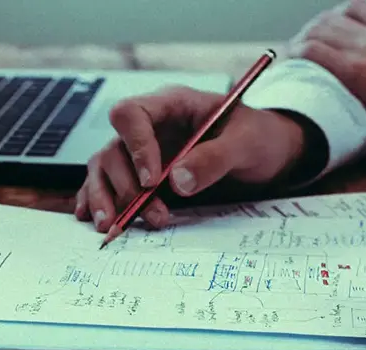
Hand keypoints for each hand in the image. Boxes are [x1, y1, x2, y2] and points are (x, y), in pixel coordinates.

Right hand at [75, 86, 309, 231]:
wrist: (269, 153)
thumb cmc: (259, 137)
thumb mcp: (247, 143)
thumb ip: (214, 158)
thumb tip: (177, 181)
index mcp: (172, 105)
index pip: (132, 114)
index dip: (136, 147)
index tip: (151, 181)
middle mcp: (150, 127)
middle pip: (114, 148)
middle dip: (126, 186)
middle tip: (152, 215)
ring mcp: (142, 152)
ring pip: (104, 169)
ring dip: (106, 198)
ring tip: (113, 227)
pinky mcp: (142, 175)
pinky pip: (108, 184)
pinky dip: (98, 202)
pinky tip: (97, 220)